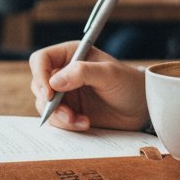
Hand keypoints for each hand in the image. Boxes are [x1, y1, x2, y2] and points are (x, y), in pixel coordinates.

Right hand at [29, 41, 147, 132]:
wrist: (141, 108)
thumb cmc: (129, 83)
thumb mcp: (109, 74)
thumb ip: (83, 73)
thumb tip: (54, 82)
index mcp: (70, 54)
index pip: (40, 60)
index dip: (40, 75)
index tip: (50, 94)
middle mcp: (64, 72)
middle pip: (38, 85)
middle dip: (49, 102)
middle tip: (68, 114)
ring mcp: (65, 93)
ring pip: (44, 105)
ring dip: (59, 117)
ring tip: (80, 121)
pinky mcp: (69, 111)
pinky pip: (56, 119)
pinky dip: (67, 125)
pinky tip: (85, 124)